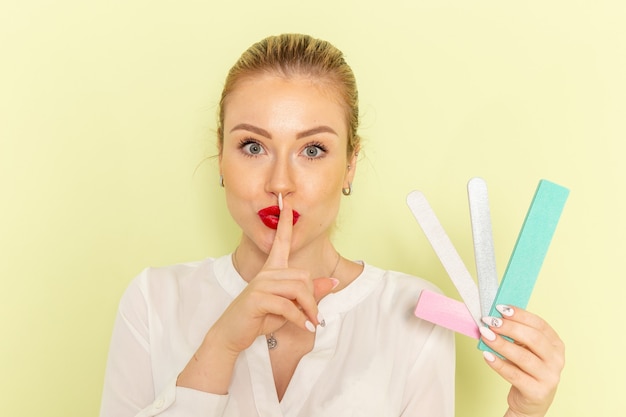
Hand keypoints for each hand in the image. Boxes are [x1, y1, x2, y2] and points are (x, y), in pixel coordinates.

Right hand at [211, 197, 335, 354]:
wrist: (232, 334)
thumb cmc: (260, 318)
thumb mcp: (289, 306)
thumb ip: (308, 294)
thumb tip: (332, 282)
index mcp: (272, 270)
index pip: (280, 242)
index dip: (285, 223)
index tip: (287, 204)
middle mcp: (266, 273)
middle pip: (303, 276)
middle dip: (313, 298)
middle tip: (315, 317)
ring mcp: (260, 284)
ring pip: (298, 289)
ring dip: (309, 310)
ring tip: (312, 323)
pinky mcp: (257, 298)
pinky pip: (288, 306)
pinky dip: (300, 319)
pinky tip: (304, 328)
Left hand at [479, 306, 564, 416]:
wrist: (531, 401)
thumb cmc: (526, 369)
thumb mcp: (527, 349)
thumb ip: (516, 334)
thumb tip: (495, 316)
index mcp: (556, 344)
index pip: (540, 324)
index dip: (520, 315)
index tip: (500, 308)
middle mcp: (556, 360)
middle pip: (533, 339)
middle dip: (510, 327)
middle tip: (490, 321)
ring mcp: (549, 377)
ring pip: (524, 357)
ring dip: (502, 344)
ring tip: (485, 335)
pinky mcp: (537, 392)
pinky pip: (515, 375)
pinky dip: (499, 364)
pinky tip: (487, 355)